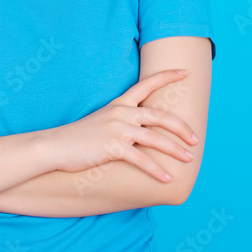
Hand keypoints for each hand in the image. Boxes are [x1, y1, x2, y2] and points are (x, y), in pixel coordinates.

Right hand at [46, 69, 197, 182]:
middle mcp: (122, 113)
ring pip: (156, 139)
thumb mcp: (102, 121)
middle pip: (161, 116)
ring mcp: (118, 130)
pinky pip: (142, 160)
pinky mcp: (113, 147)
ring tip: (189, 159)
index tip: (184, 72)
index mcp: (120, 104)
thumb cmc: (79, 137)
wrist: (56, 146)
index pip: (146, 84)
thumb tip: (140, 131)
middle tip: (195, 139)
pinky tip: (167, 178)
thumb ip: (121, 121)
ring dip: (175, 150)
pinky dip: (157, 170)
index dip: (167, 76)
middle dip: (182, 128)